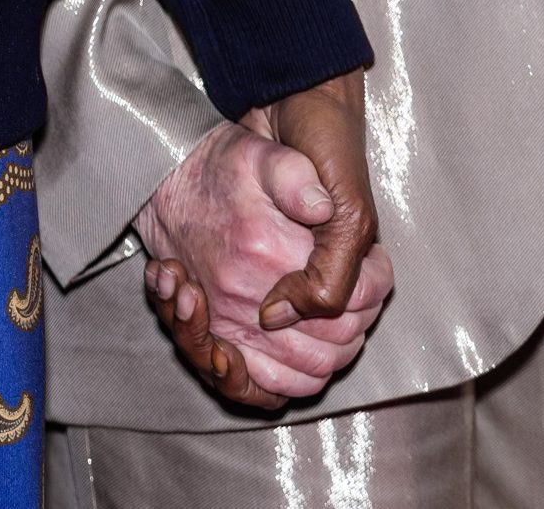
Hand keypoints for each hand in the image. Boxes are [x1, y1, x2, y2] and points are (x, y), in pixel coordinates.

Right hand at [139, 70, 389, 406]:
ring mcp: (230, 325)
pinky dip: (296, 382)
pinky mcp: (218, 339)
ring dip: (338, 351)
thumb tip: (324, 209)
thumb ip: (296, 177)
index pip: (352, 294)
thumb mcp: (260, 153)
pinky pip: (267, 389)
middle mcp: (248, 298)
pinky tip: (309, 354)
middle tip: (363, 290)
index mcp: (267, 250)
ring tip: (342, 317)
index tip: (376, 263)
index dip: (377, 282)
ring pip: (311, 370)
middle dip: (363, 318)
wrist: (165, 180)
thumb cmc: (218, 166)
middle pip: (338, 340)